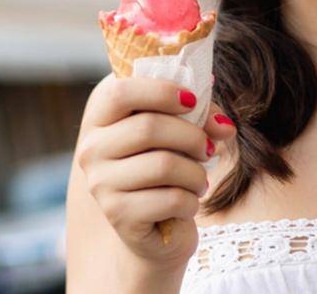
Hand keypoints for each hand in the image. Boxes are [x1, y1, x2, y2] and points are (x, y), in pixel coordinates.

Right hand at [74, 75, 238, 264]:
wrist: (152, 225)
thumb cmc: (164, 167)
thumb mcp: (178, 132)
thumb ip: (199, 117)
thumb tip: (224, 125)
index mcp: (99, 118)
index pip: (119, 92)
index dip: (160, 91)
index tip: (191, 100)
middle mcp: (91, 149)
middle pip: (148, 128)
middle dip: (192, 137)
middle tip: (208, 149)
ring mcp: (100, 183)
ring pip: (164, 165)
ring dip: (196, 174)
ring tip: (200, 181)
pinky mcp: (118, 214)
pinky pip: (171, 199)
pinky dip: (191, 201)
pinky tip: (188, 204)